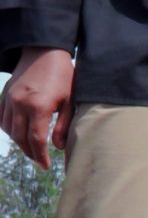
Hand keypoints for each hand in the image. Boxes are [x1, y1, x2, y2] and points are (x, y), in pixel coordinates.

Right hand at [2, 48, 73, 168]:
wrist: (45, 52)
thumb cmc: (63, 76)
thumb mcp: (70, 101)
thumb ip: (63, 125)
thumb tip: (58, 147)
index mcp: (38, 107)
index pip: (36, 140)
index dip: (40, 155)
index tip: (46, 166)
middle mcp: (20, 104)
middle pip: (20, 138)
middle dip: (30, 152)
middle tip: (40, 160)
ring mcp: (9, 99)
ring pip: (9, 129)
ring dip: (19, 142)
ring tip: (31, 149)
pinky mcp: (5, 94)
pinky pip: (1, 118)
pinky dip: (8, 129)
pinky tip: (18, 133)